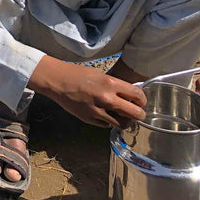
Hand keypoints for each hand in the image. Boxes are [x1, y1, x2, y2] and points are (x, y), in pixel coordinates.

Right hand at [29, 55, 145, 127]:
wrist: (56, 81)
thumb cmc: (77, 74)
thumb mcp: (100, 75)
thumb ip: (115, 86)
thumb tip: (130, 96)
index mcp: (110, 84)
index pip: (138, 96)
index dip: (142, 100)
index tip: (139, 101)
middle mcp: (107, 99)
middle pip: (136, 114)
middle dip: (138, 114)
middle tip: (135, 112)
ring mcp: (98, 111)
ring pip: (123, 124)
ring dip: (124, 120)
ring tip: (119, 114)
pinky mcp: (90, 120)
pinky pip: (107, 125)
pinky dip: (108, 121)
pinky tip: (102, 113)